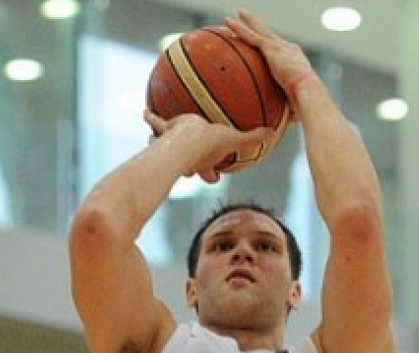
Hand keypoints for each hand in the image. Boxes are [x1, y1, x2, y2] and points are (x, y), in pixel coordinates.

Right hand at [144, 111, 269, 182]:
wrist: (183, 139)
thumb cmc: (208, 143)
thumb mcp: (233, 138)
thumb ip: (252, 137)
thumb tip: (273, 133)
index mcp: (204, 163)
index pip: (210, 175)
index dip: (213, 175)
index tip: (215, 175)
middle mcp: (187, 160)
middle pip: (188, 168)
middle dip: (187, 166)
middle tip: (189, 160)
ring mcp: (173, 149)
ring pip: (168, 149)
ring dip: (163, 144)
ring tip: (158, 136)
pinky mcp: (162, 133)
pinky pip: (155, 124)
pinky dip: (150, 118)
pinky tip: (145, 111)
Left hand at [225, 10, 315, 110]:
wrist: (308, 93)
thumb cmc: (304, 104)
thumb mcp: (292, 107)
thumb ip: (283, 111)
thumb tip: (274, 130)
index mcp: (295, 60)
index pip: (280, 50)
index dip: (271, 45)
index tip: (264, 43)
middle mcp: (288, 49)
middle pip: (269, 35)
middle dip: (259, 26)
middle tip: (249, 18)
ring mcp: (279, 47)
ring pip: (259, 31)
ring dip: (248, 21)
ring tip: (238, 13)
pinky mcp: (271, 48)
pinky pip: (251, 36)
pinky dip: (239, 28)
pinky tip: (228, 22)